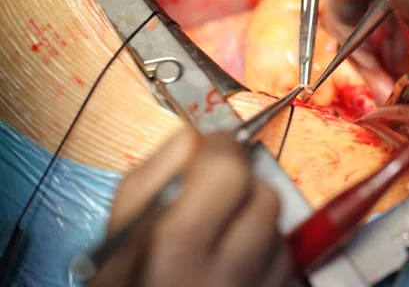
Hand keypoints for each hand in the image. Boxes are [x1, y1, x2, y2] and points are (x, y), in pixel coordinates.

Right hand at [90, 127, 293, 286]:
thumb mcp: (119, 233)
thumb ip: (156, 172)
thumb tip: (199, 135)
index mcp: (177, 249)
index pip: (229, 170)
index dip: (222, 149)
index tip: (213, 149)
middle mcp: (229, 275)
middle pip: (265, 197)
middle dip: (243, 184)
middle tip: (217, 194)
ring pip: (281, 229)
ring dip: (257, 220)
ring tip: (223, 237)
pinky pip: (289, 261)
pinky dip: (268, 251)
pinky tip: (239, 262)